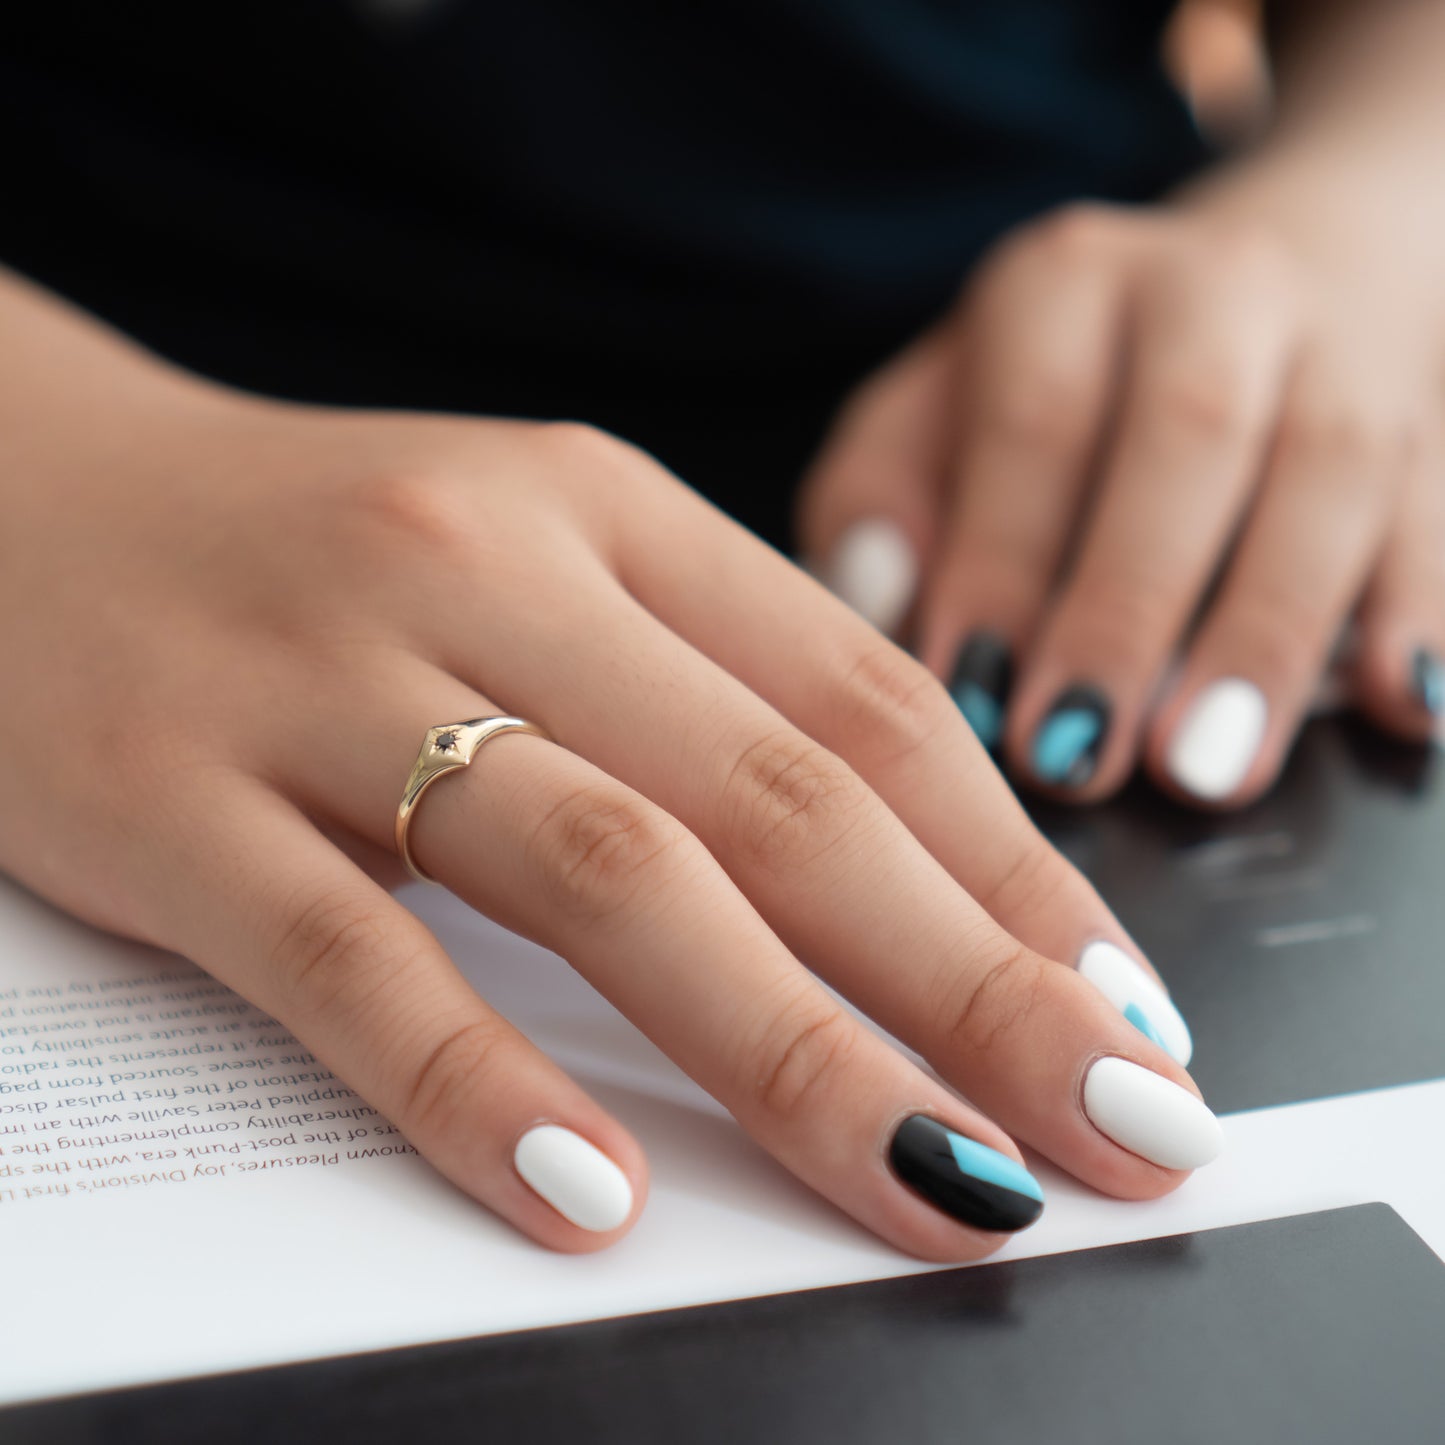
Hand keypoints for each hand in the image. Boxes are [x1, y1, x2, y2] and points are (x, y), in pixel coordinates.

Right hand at [0, 306, 1219, 1258]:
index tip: (1114, 1003)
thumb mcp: (535, 554)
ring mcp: (329, 684)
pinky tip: (591, 1200)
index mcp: (605, 507)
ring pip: (605, 876)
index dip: (1015, 866)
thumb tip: (909, 868)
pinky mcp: (176, 798)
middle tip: (1112, 1122)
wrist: (24, 489)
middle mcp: (490, 570)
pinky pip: (354, 959)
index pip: (864, 700)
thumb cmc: (318, 550)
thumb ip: (703, 683)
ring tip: (939, 1182)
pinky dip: (482, 1085)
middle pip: (782, 799)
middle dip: (974, 980)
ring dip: (794, 1048)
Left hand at [801, 199, 1444, 805]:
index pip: (1033, 421)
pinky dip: (1423, 615)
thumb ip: (879, 490)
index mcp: (1066, 284)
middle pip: (1185, 440)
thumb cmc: (1056, 383)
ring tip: (1208, 768)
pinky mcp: (1434, 423)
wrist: (1259, 277)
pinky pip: (1441, 514)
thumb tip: (870, 592)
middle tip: (1076, 755)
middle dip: (1126, 611)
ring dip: (1267, 637)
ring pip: (1329, 478)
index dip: (1002, 563)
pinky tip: (1405, 707)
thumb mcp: (935, 407)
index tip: (968, 691)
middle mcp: (1214, 292)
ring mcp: (1341, 350)